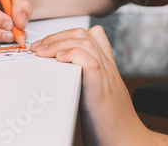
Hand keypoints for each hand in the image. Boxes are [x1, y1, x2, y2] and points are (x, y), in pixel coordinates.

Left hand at [31, 26, 148, 145]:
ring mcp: (107, 78)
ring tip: (43, 52)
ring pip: (86, 42)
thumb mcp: (97, 97)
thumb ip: (84, 83)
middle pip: (85, 35)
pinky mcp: (101, 91)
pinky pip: (90, 62)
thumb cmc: (112, 127)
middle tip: (39, 48)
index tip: (47, 45)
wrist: (128, 143)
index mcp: (107, 70)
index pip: (93, 36)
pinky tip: (59, 60)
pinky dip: (72, 55)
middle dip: (58, 36)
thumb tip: (59, 77)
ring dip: (59, 42)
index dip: (68, 34)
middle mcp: (109, 69)